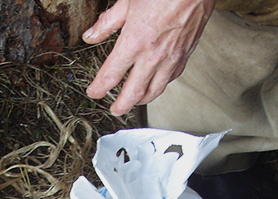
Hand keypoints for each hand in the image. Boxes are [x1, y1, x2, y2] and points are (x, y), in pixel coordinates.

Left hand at [83, 0, 214, 115]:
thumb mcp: (127, 2)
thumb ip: (107, 22)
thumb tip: (92, 34)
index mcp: (135, 41)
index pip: (111, 74)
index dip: (99, 87)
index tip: (94, 92)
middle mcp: (153, 55)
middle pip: (133, 92)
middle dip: (121, 105)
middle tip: (114, 109)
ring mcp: (171, 57)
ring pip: (155, 90)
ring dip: (142, 100)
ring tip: (134, 102)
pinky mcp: (185, 54)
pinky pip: (171, 78)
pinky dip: (161, 85)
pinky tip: (157, 84)